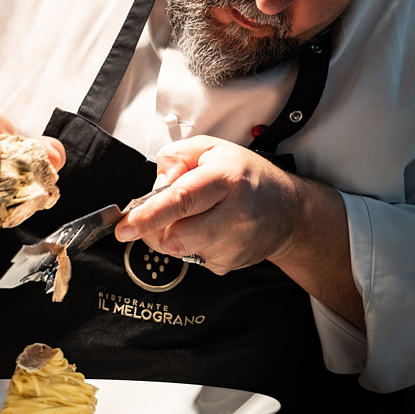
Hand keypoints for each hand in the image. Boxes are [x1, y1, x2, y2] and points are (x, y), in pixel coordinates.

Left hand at [115, 135, 363, 328]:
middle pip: (177, 236)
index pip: (182, 199)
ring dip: (172, 236)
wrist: (289, 211)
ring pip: (181, 250)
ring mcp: (235, 243)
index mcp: (227, 178)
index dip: (149, 214)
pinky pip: (193, 260)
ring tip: (192, 218)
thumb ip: (177, 156)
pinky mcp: (231, 264)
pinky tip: (209, 231)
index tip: (125, 226)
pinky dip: (190, 246)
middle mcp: (235, 213)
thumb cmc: (246, 176)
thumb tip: (156, 184)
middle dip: (155, 230)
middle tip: (153, 218)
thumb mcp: (212, 148)